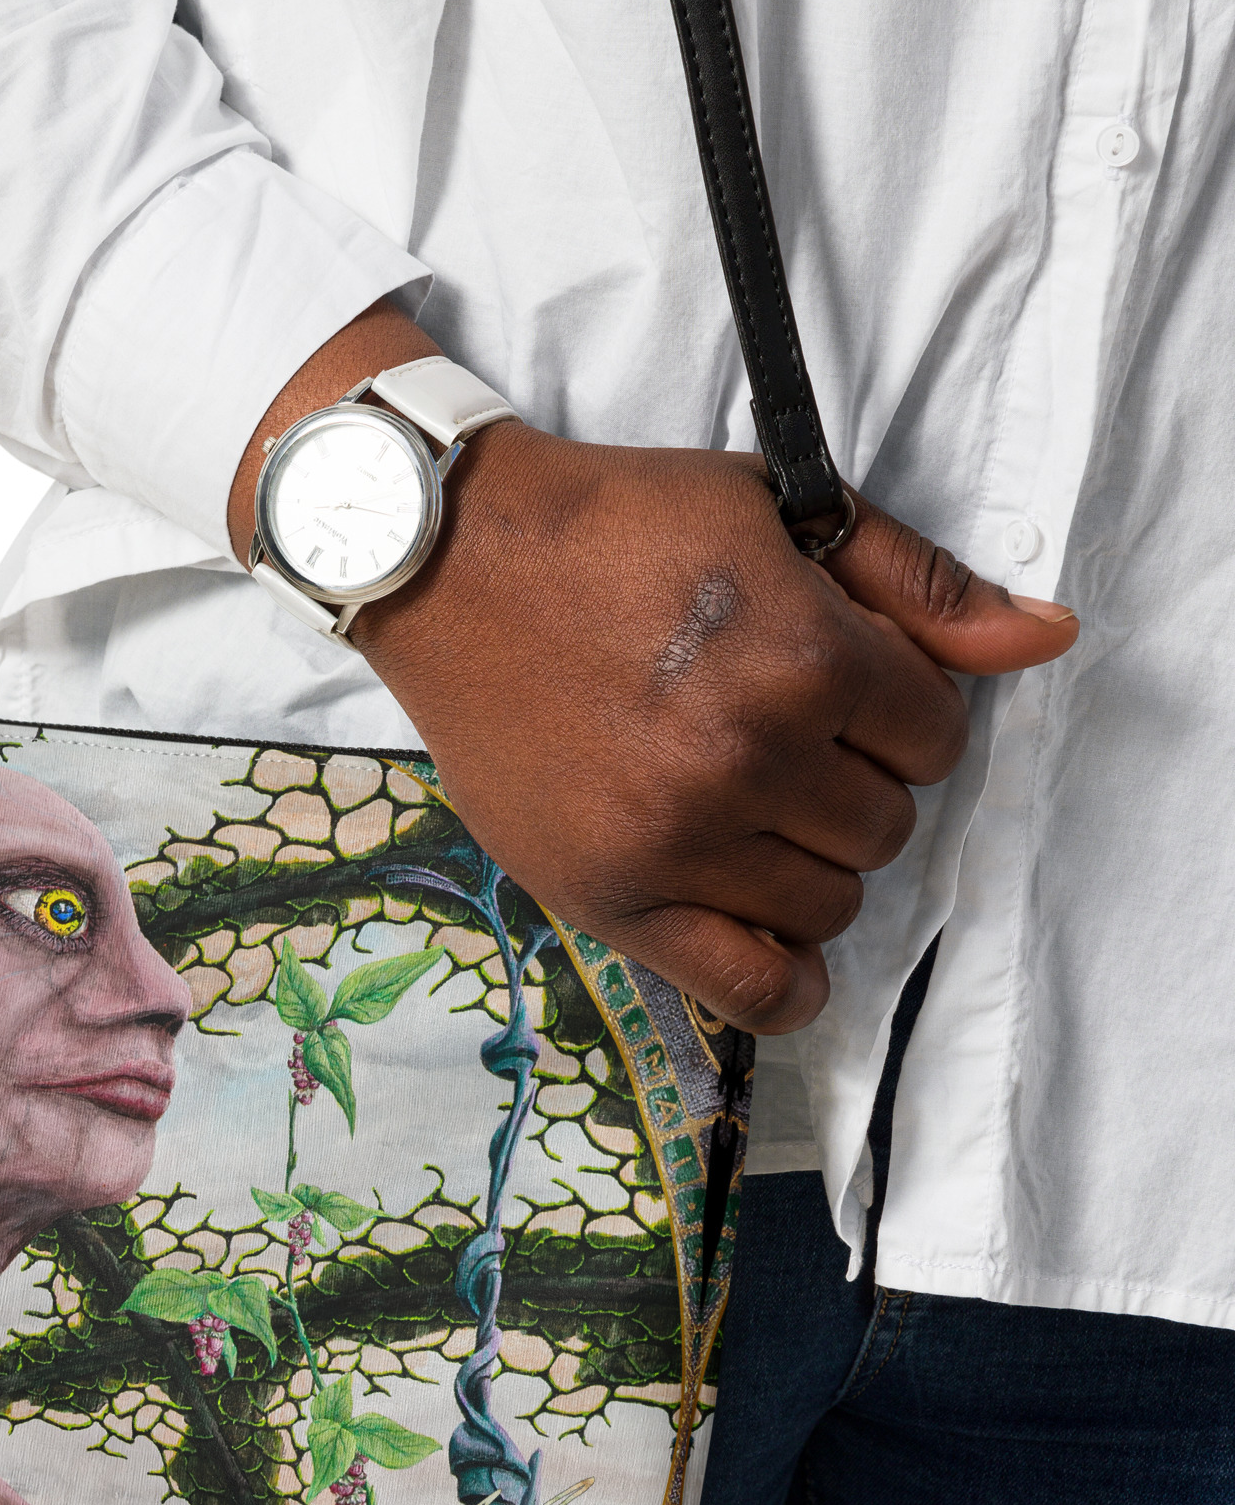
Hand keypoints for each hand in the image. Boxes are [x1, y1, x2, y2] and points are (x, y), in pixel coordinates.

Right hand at [229, 306, 1078, 1032]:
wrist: (452, 563)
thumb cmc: (614, 525)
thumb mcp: (776, 515)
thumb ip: (919, 585)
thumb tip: (1052, 641)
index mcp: (805, 657)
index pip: (934, 738)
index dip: (900, 713)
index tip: (846, 694)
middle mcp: (749, 758)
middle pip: (885, 828)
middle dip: (855, 785)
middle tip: (784, 745)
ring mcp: (677, 838)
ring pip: (829, 905)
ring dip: (812, 866)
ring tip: (754, 817)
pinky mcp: (610, 893)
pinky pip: (742, 988)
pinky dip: (786, 988)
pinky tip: (788, 954)